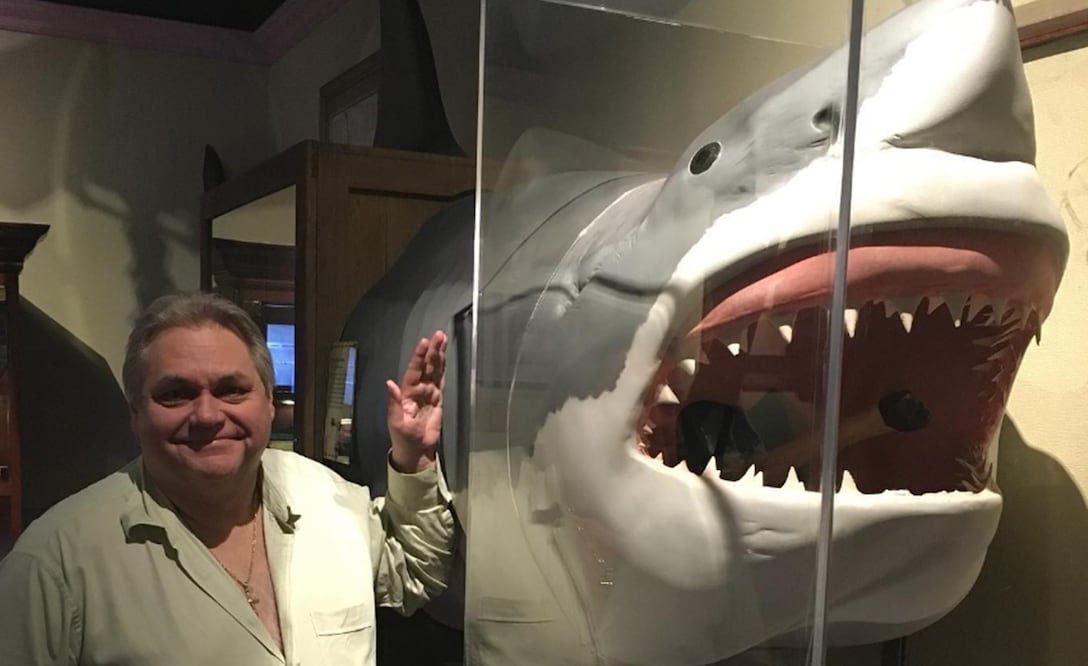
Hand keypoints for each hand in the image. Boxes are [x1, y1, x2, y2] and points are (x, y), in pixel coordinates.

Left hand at [387, 330, 447, 472]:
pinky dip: (443, 369)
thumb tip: (390, 383)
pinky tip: (444, 358)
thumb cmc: (403, 438)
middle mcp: (417, 389)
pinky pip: (440, 380)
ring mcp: (428, 393)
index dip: (419, 357)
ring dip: (438, 355)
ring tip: (442, 340)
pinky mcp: (437, 399)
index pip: (413, 370)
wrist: (416, 451)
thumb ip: (394, 402)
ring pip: (434, 370)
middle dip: (432, 351)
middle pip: (426, 366)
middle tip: (438, 335)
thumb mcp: (396, 422)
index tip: (424, 343)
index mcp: (406, 393)